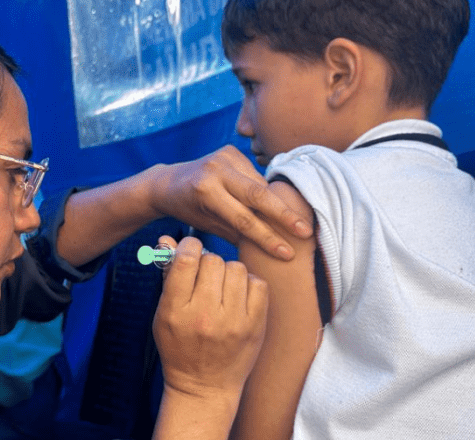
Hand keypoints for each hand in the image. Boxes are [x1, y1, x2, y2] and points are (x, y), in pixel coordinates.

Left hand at [148, 145, 311, 259]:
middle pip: (259, 195)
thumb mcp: (209, 226)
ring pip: (260, 185)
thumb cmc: (189, 211)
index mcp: (205, 193)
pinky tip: (275, 203)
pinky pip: (256, 174)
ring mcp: (223, 157)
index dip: (267, 238)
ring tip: (295, 223)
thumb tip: (269, 250)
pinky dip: (265, 191)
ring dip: (277, 204)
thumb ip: (237, 233)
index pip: (243, 219)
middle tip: (307, 233)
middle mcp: (215, 171)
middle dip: (285, 216)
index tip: (286, 253)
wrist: (168, 182)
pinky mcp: (230, 150)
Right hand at [153, 236, 267, 399]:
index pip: (186, 260)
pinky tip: (239, 297)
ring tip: (222, 288)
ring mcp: (232, 322)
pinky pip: (258, 283)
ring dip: (229, 273)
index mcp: (175, 311)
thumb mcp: (163, 315)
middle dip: (208, 263)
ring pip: (236, 268)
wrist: (204, 387)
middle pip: (212, 261)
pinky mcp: (255, 326)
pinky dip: (248, 285)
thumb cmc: (180, 347)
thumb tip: (166, 239)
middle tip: (205, 277)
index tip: (190, 251)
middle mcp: (204, 315)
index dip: (189, 247)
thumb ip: (168, 277)